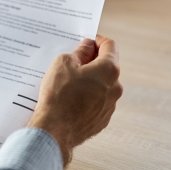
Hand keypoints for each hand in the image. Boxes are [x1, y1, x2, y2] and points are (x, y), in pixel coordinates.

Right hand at [28, 36, 122, 167]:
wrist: (55, 129)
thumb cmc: (59, 93)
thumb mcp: (64, 63)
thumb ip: (80, 52)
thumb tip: (87, 47)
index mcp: (109, 70)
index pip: (110, 45)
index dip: (97, 40)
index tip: (85, 41)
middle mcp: (115, 87)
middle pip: (107, 65)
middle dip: (92, 60)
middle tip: (73, 60)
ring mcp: (110, 105)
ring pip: (102, 84)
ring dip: (90, 79)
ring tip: (68, 81)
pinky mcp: (102, 119)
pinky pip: (98, 100)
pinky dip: (88, 95)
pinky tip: (70, 97)